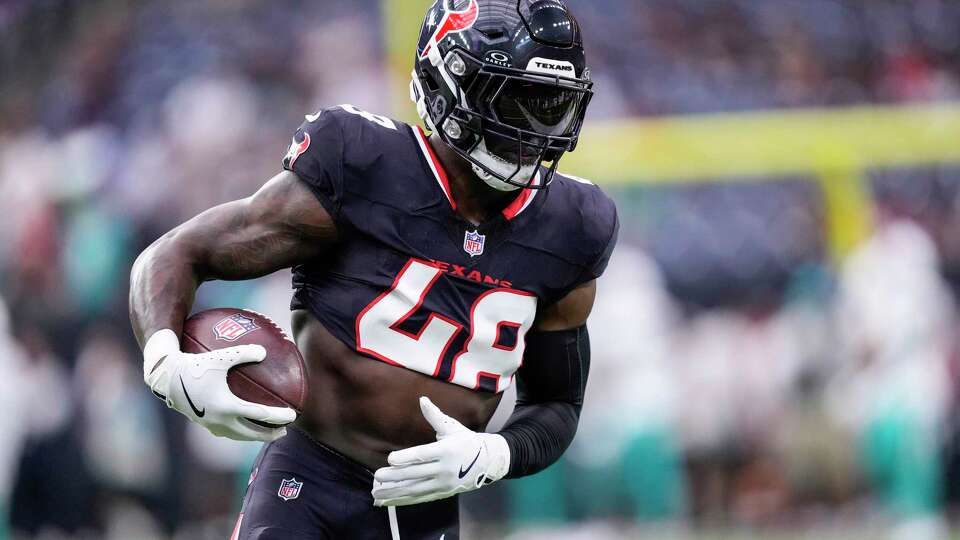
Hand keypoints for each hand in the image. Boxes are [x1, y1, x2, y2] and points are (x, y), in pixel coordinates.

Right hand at [143, 329, 295, 441]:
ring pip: (237, 435)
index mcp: (227, 407)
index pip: (260, 415)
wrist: (165, 377)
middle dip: (269, 434)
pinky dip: (239, 431)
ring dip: (253, 436)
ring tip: (266, 432)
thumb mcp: (221, 356)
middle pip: (251, 433)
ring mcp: (210, 424)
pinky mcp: (203, 423)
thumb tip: (265, 352)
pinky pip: (225, 431)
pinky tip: (242, 423)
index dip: (278, 416)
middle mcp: (220, 420)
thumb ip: (244, 353)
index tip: (293, 416)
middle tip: (285, 431)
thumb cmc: (194, 363)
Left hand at [372, 396, 509, 506]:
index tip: (390, 459)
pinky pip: (420, 498)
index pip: (423, 455)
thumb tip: (422, 399)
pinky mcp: (442, 493)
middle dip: (395, 477)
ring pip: (415, 489)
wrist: (488, 462)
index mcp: (446, 450)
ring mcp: (443, 484)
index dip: (406, 458)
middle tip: (377, 476)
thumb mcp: (452, 427)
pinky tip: (389, 501)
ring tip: (376, 494)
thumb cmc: (466, 441)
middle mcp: (445, 469)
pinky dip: (403, 500)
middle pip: (416, 474)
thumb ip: (435, 416)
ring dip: (395, 492)